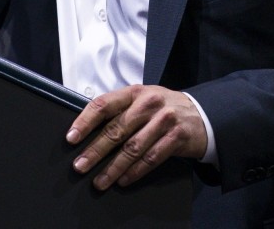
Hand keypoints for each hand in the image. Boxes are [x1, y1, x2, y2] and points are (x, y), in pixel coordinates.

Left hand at [67, 85, 206, 189]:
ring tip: (99, 181)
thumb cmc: (163, 108)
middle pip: (116, 129)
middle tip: (80, 165)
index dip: (85, 121)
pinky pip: (151, 158)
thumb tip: (87, 130)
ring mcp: (164, 120)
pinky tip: (123, 180)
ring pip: (132, 148)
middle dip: (95, 150)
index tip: (72, 138)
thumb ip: (119, 109)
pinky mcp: (177, 137)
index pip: (104, 104)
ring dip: (113, 167)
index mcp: (134, 92)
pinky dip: (135, 171)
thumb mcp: (142, 99)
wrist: (202, 114)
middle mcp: (148, 104)